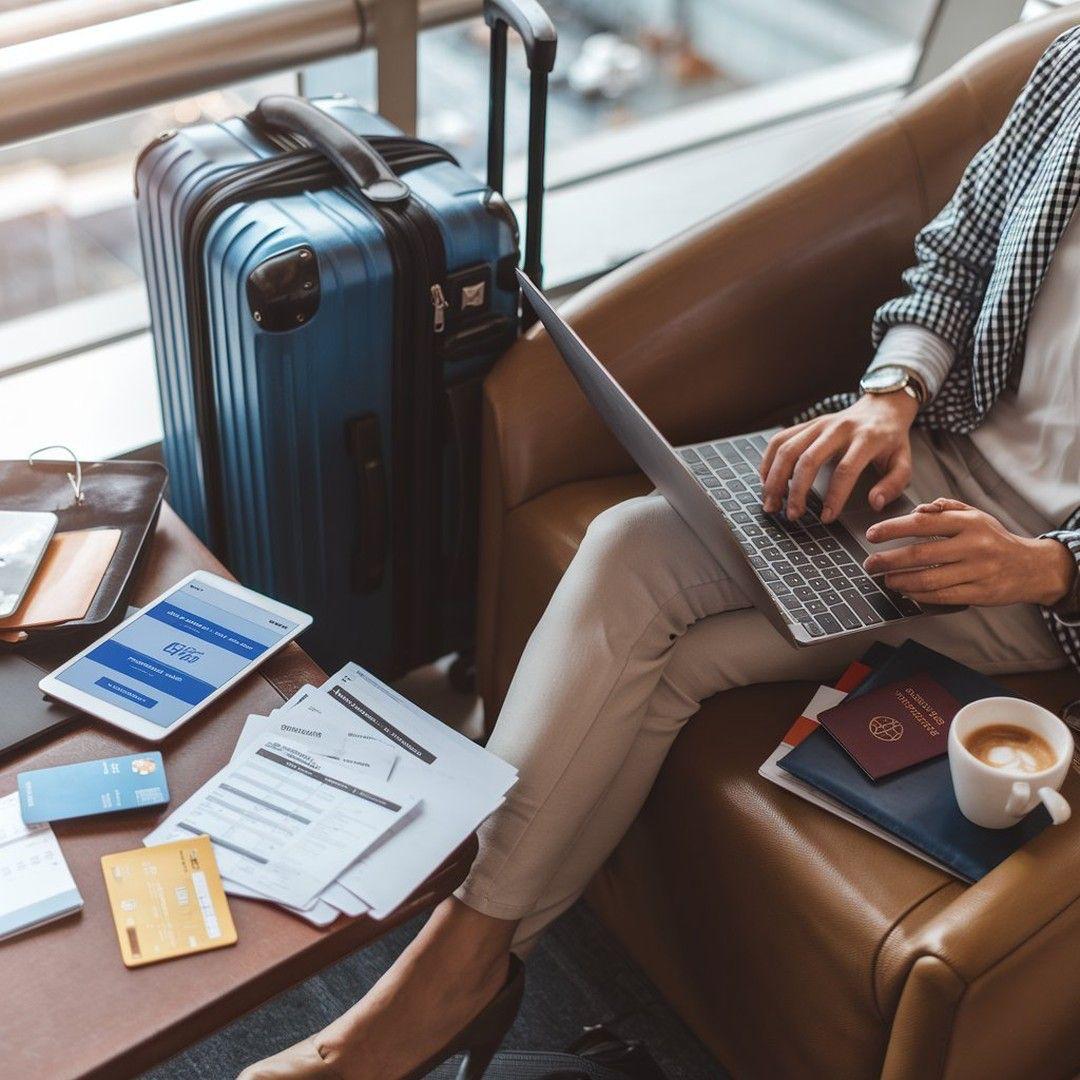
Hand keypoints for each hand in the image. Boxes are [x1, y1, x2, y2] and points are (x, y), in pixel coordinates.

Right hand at [760, 392, 917, 522]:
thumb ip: (894, 484)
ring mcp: (818, 424)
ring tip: (771, 503)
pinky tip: (766, 481)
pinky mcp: (806, 424)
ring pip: (788, 450)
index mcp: (866, 438)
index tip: (826, 517)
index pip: (846, 470)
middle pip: (808, 459)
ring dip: (774, 479)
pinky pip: (779, 440)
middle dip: (796, 491)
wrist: (882, 406)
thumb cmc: (891, 439)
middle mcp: (838, 428)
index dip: (834, 497)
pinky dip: (768, 462)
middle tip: (792, 515)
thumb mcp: (904, 460)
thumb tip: (875, 503)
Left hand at [862, 497, 1076, 606]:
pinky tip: (906, 591)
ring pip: (928, 579)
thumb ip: (945, 508)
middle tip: (870, 564)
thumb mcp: (974, 515)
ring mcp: (977, 572)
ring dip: (900, 581)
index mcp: (968, 523)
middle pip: (920, 555)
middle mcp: (973, 546)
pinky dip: (918, 595)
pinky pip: (941, 597)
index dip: (892, 529)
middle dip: (888, 560)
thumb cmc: (994, 539)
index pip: (922, 523)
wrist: (1031, 567)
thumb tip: (917, 509)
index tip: (871, 535)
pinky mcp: (979, 593)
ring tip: (885, 579)